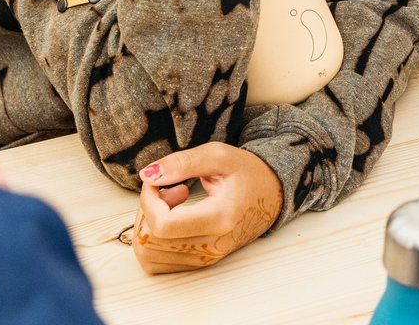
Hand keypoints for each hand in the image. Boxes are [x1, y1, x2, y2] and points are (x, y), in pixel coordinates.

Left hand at [133, 143, 282, 274]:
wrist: (271, 196)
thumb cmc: (247, 174)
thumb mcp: (219, 156)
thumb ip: (182, 162)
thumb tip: (147, 175)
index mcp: (218, 219)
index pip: (162, 225)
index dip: (148, 200)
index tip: (157, 181)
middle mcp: (211, 246)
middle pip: (150, 241)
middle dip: (147, 210)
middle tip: (168, 188)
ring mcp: (205, 258)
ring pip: (149, 254)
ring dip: (149, 226)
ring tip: (171, 204)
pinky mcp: (200, 263)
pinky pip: (157, 262)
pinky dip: (154, 240)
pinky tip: (171, 219)